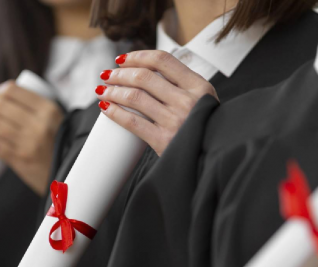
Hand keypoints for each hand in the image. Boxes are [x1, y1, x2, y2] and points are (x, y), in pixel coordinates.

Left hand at [0, 81, 63, 194]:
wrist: (69, 176)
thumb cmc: (60, 148)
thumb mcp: (58, 123)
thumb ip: (40, 112)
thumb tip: (8, 100)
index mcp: (48, 109)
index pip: (13, 91)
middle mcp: (39, 123)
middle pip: (0, 106)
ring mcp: (28, 141)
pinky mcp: (20, 159)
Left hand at [95, 51, 217, 155]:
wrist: (215, 158)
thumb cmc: (206, 129)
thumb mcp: (205, 101)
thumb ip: (184, 87)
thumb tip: (149, 72)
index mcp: (199, 87)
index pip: (163, 60)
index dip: (138, 56)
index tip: (123, 60)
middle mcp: (187, 101)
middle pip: (143, 77)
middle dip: (119, 74)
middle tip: (107, 75)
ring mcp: (175, 121)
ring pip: (134, 97)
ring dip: (113, 90)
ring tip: (102, 90)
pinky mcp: (164, 141)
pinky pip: (133, 122)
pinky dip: (114, 112)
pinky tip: (105, 107)